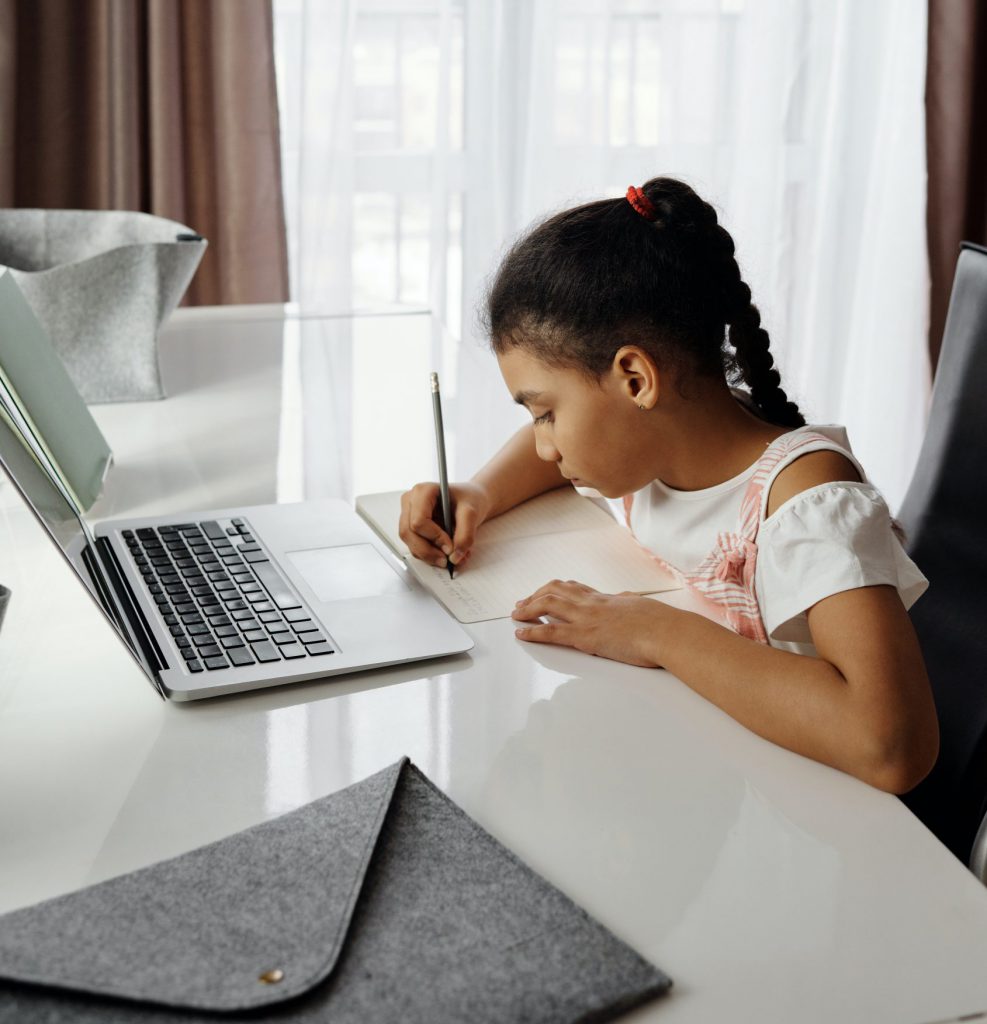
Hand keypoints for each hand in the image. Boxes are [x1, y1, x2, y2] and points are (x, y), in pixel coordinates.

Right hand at [398, 480, 492, 569]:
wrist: (471, 501)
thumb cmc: (469, 499)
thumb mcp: (472, 513)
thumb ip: (465, 535)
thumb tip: (454, 557)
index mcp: (422, 491)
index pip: (418, 520)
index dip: (434, 537)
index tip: (450, 547)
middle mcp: (410, 502)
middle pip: (408, 533)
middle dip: (428, 551)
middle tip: (448, 560)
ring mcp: (408, 516)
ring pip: (410, 543)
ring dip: (430, 555)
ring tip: (453, 556)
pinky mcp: (412, 529)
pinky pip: (416, 547)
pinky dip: (431, 555)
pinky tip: (448, 553)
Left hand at [511, 579, 670, 667]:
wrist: (668, 632)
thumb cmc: (662, 624)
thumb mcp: (642, 607)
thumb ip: (628, 603)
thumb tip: (625, 600)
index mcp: (607, 598)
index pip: (574, 588)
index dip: (555, 589)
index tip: (544, 592)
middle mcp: (593, 604)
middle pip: (555, 591)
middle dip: (535, 596)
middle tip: (521, 604)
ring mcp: (587, 618)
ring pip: (548, 605)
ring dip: (528, 609)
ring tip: (515, 615)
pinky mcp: (585, 637)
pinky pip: (551, 632)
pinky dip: (533, 631)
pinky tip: (521, 632)